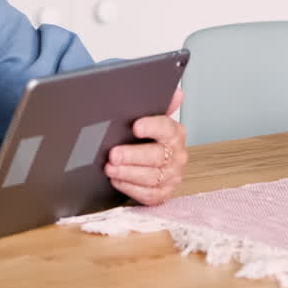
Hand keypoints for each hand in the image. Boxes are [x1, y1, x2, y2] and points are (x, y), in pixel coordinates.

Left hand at [105, 88, 186, 205]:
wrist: (149, 162)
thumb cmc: (147, 139)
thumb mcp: (150, 119)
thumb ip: (160, 105)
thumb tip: (176, 93)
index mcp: (175, 133)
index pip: (166, 127)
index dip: (151, 126)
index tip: (135, 126)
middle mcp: (177, 155)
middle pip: (156, 156)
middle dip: (132, 155)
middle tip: (114, 154)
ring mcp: (172, 176)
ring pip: (151, 177)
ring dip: (128, 173)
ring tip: (110, 168)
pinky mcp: (164, 193)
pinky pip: (148, 194)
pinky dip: (130, 188)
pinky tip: (117, 180)